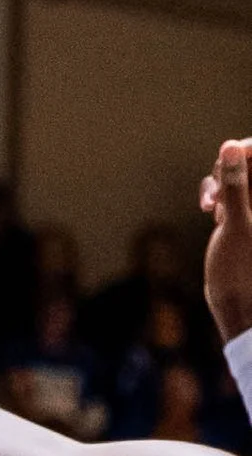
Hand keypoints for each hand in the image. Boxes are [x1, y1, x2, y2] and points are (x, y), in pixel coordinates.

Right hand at [204, 139, 251, 348]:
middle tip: (217, 197)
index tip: (229, 154)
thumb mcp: (237, 224)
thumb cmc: (242, 272)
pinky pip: (228, 190)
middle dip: (229, 169)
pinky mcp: (242, 215)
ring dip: (218, 183)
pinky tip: (208, 211)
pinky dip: (215, 194)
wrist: (240, 308)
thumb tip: (232, 147)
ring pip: (235, 174)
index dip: (247, 149)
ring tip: (210, 209)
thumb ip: (235, 184)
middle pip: (249, 161)